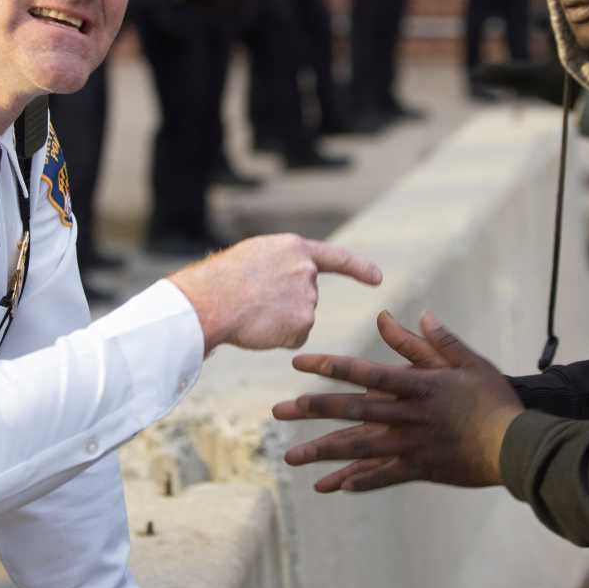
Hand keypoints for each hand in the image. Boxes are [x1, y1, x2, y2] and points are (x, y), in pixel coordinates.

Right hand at [169, 234, 381, 353]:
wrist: (210, 301)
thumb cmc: (220, 281)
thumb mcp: (254, 258)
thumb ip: (277, 266)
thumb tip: (280, 287)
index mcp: (294, 248)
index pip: (336, 257)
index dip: (359, 268)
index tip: (378, 278)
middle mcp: (307, 270)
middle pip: (306, 295)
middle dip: (285, 304)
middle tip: (252, 303)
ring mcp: (307, 296)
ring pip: (299, 318)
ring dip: (278, 321)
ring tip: (249, 312)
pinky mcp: (303, 322)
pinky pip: (294, 337)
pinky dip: (278, 338)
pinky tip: (258, 328)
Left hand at [273, 312, 522, 490]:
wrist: (516, 444)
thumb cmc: (494, 398)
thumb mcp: (467, 362)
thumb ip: (433, 341)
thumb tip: (406, 315)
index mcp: (417, 385)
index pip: (365, 372)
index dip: (330, 367)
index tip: (300, 364)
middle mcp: (408, 414)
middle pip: (353, 411)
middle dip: (313, 410)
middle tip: (278, 410)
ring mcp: (412, 444)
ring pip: (359, 449)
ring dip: (324, 453)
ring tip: (292, 457)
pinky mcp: (421, 469)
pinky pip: (384, 476)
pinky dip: (360, 482)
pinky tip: (336, 486)